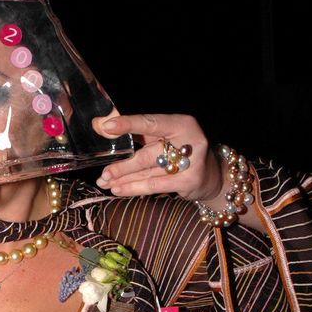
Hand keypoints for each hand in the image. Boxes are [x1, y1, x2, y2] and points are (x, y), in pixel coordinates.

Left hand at [92, 112, 222, 202]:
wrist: (212, 176)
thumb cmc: (179, 151)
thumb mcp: (162, 136)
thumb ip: (135, 130)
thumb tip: (100, 124)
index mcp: (181, 123)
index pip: (150, 122)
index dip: (127, 124)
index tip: (106, 127)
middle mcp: (189, 140)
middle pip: (147, 153)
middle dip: (122, 165)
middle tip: (103, 172)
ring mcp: (191, 162)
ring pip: (148, 171)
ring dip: (124, 178)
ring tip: (105, 182)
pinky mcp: (189, 181)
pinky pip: (154, 185)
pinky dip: (134, 188)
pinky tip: (118, 189)